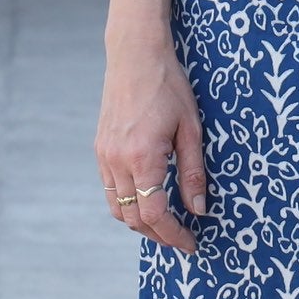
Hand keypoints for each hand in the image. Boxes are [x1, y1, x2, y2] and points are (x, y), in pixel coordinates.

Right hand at [95, 35, 206, 255]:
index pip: (154, 214)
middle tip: (182, 239)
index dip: (173, 235)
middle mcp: (117, 161)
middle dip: (158, 235)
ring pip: (117, 207)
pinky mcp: (100, 148)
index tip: (191, 244)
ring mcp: (105, 155)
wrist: (135, 54)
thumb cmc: (169, 86)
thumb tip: (198, 209)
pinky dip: (127, 202)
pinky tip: (147, 197)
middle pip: (133, 218)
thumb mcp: (191, 128)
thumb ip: (193, 171)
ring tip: (166, 224)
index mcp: (143, 157)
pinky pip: (111, 189)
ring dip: (140, 222)